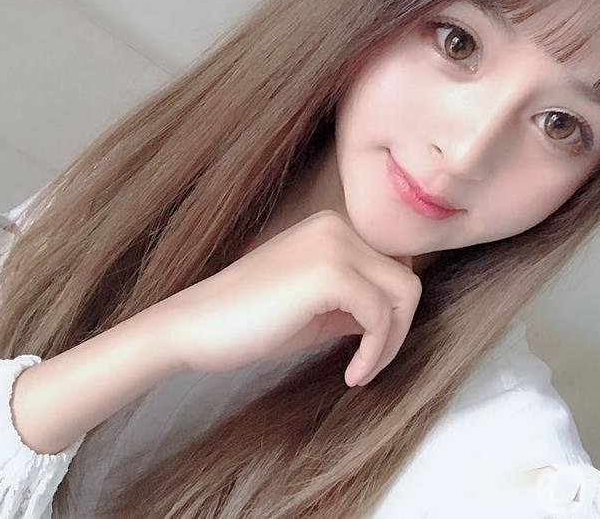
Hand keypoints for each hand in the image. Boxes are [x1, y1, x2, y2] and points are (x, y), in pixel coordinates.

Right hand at [159, 210, 421, 386]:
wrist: (194, 326)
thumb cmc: (249, 322)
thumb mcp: (318, 309)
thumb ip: (357, 303)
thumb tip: (394, 318)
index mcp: (332, 228)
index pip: (391, 269)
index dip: (390, 314)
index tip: (368, 351)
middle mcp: (337, 226)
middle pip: (405, 279)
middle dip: (397, 329)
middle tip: (369, 364)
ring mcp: (334, 244)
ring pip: (403, 294)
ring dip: (390, 342)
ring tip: (360, 370)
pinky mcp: (329, 272)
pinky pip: (379, 315)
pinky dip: (375, 351)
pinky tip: (352, 373)